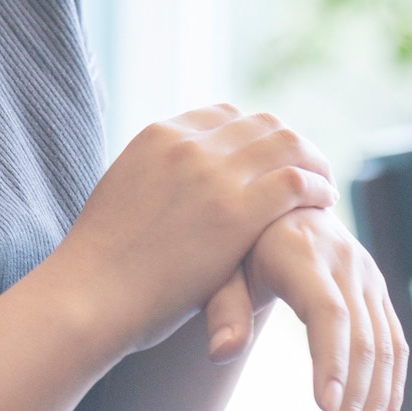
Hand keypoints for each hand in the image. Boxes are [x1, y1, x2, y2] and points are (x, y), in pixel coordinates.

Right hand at [56, 105, 336, 356]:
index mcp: (158, 134)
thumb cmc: (99, 264)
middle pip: (259, 123)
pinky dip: (315, 186)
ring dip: (311, 159)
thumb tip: (168, 186)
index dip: (254, 134)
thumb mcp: (122, 194)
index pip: (224, 115)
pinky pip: (293, 182)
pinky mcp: (236, 212)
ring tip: (323, 182)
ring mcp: (213, 174)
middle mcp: (188, 143)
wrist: (88, 295)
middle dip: (288, 141)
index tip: (270, 156)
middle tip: (308, 164)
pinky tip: (324, 201)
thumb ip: (153, 178)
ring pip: (284, 144)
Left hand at [203, 208, 407, 410]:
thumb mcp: (221, 266)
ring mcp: (367, 275)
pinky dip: (392, 387)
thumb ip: (223, 308)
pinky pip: (394, 342)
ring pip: (385, 348)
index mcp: (303, 252)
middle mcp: (345, 261)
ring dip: (376, 408)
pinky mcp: (377, 289)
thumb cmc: (241, 242)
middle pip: (362, 341)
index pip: (328, 312)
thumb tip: (222, 354)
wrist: (279, 202)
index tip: (327, 410)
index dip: (332, 360)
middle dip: (353, 405)